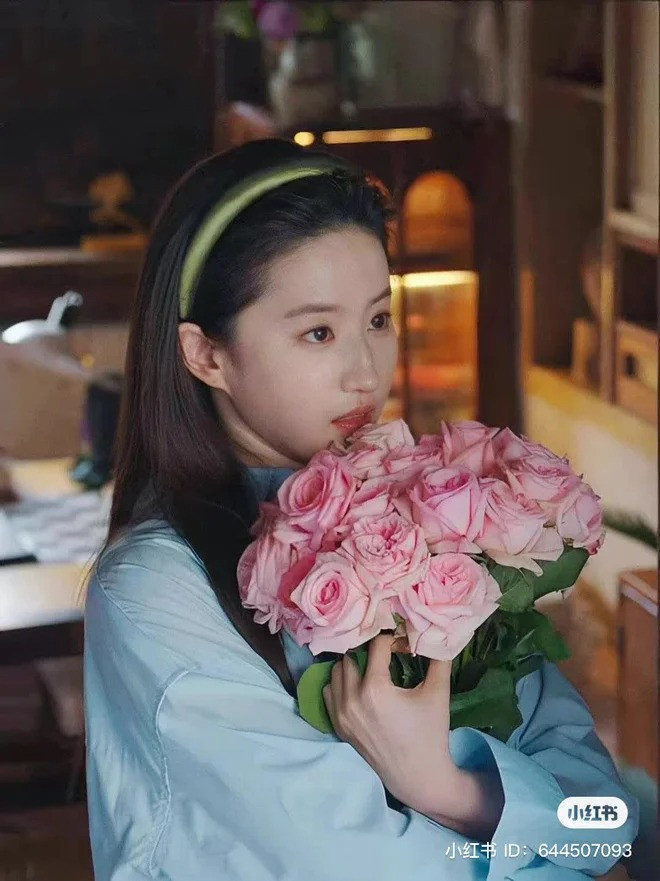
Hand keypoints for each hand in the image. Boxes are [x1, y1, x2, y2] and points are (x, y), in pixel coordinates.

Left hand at [322, 633, 457, 815]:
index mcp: (375, 689)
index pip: (376, 645)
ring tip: (372, 668)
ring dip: (353, 665)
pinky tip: (359, 686)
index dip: (392, 639)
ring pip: (336, 672)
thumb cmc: (430, 734)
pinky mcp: (338, 726)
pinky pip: (329, 692)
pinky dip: (340, 684)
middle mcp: (351, 699)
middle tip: (385, 652)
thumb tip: (435, 634)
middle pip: (351, 655)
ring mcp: (341, 714)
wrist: (418, 777)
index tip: (403, 643)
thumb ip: (438, 658)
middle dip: (368, 649)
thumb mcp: (438, 693)